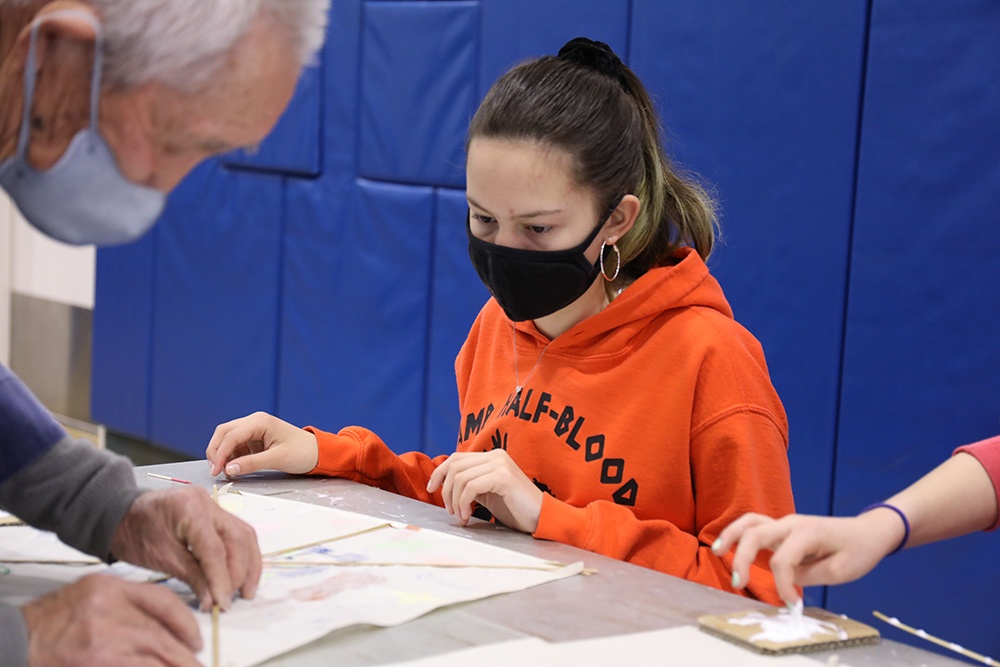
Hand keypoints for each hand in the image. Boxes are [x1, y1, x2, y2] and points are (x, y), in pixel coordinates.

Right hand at [22, 574, 201, 665]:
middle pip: (161, 633)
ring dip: (174, 665)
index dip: (185, 622)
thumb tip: (165, 626)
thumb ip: (128, 603)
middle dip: (184, 653)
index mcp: (111, 587)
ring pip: (154, 654)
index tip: (195, 638)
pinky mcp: (98, 661)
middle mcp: (109, 609)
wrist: (19, 639)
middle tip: (197, 663)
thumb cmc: (54, 619)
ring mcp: (103, 638)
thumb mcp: (93, 594)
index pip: (162, 600)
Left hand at [110, 487, 260, 610]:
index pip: (215, 549)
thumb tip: (214, 600)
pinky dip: (242, 555)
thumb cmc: (134, 533)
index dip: (222, 579)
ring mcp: (215, 506)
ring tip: (246, 590)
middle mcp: (209, 503)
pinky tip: (242, 574)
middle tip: (233, 599)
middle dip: (239, 573)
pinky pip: (238, 533)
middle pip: (237, 539)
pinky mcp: (216, 513)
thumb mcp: (160, 558)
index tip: (223, 603)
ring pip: (245, 535)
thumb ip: (192, 577)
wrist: (122, 515)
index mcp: (190, 509)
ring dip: (248, 565)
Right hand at [205, 411, 318, 477]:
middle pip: (224, 433)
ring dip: (222, 454)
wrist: (318, 452)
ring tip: (225, 472)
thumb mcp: (277, 459)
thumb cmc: (302, 453)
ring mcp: (254, 429)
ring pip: (227, 438)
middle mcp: (254, 421)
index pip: (231, 436)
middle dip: (216, 451)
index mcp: (260, 421)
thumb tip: (228, 469)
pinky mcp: (255, 439)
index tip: (216, 471)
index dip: (220, 453)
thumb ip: (251, 463)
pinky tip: (233, 468)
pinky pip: (236, 445)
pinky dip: (231, 456)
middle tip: (215, 471)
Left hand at [426, 449, 542, 533]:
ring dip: (455, 501)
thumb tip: (443, 484)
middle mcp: (495, 455)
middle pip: (455, 466)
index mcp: (492, 456)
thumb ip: (470, 484)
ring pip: (460, 477)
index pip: (456, 458)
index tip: (431, 489)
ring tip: (461, 517)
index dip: (439, 472)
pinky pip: (470, 487)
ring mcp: (500, 464)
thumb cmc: (515, 509)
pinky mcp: (503, 476)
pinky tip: (467, 517)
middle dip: (446, 491)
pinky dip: (463, 503)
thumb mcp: (487, 493)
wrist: (541, 518)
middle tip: (450, 512)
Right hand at [712, 511, 903, 604]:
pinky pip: (754, 525)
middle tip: (738, 585)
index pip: (783, 560)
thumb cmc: (858, 551)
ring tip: (715, 551)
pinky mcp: (781, 530)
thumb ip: (809, 575)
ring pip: (750, 522)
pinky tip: (725, 545)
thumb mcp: (841, 571)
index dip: (783, 586)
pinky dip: (737, 533)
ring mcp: (784, 524)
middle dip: (742, 559)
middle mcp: (791, 523)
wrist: (868, 533)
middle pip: (756, 534)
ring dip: (730, 536)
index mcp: (808, 533)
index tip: (792, 605)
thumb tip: (785, 580)